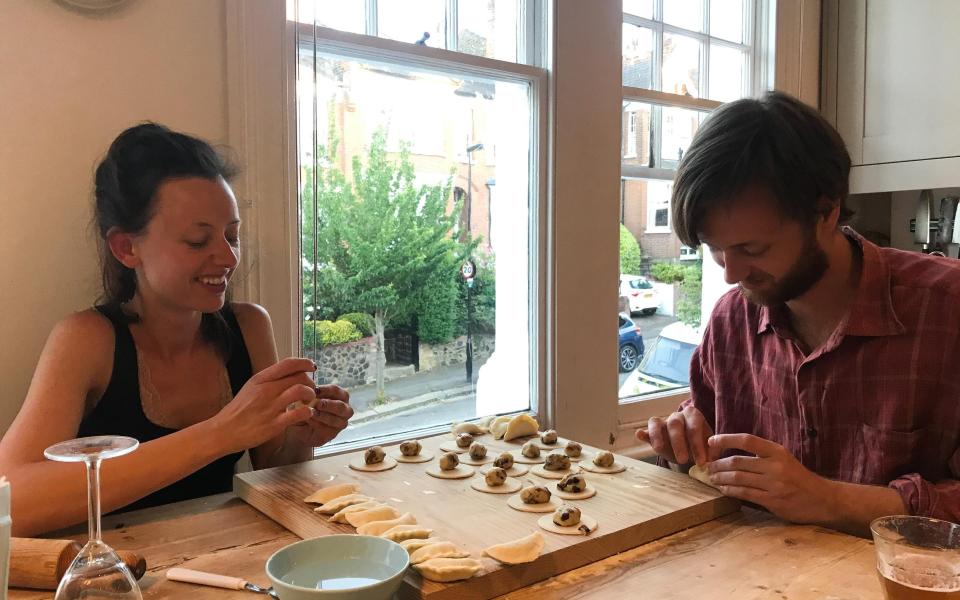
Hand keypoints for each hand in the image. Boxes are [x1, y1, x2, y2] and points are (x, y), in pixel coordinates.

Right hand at [209, 357, 317, 453]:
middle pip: (299, 377)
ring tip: (308, 402)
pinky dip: (308, 412)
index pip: (288, 363)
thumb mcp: (251, 388)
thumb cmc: (238, 411)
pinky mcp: (274, 424)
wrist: (223, 431)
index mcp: (260, 379)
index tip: (312, 366)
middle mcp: (266, 390)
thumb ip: (269, 381)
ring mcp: (270, 407)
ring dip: (310, 395)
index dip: (304, 363)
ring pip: (301, 391)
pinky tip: (306, 414)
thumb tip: (288, 374)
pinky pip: (299, 413)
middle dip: (310, 382)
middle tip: (310, 390)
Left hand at [286, 385, 353, 446]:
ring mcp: (340, 423)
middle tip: (316, 403)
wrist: (296, 424)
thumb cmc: (303, 406)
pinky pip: (328, 429)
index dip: (326, 390)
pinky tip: (308, 420)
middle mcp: (344, 409)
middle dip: (328, 404)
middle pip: (341, 406)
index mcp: (339, 396)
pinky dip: (317, 424)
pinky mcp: (332, 434)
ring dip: (322, 415)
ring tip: (310, 412)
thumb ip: (309, 392)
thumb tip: (310, 387)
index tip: (314, 390)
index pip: (336, 391)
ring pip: (336, 420)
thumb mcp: (305, 396)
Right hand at [636, 405, 718, 465]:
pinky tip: (639, 435)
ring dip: (658, 436)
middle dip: (678, 443)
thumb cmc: (702, 447)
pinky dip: (644, 433)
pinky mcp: (653, 430)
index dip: (698, 445)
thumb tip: (712, 457)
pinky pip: (647, 429)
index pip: (694, 428)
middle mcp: (677, 415)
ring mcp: (663, 421)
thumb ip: (713, 451)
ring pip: (657, 423)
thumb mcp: (711, 448)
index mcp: (694, 415)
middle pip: (675, 424)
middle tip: (683, 460)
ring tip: (659, 449)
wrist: (690, 450)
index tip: (701, 462)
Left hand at [706, 434, 835, 524]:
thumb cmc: (798, 478)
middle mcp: (775, 465)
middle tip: (708, 466)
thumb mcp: (783, 459)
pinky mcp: (772, 500)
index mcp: (777, 451)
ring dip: (721, 478)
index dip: (726, 439)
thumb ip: (762, 455)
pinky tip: (723, 489)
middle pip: (738, 461)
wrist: (822, 499)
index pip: (747, 440)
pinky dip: (730, 490)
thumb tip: (732, 452)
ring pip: (738, 478)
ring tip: (712, 478)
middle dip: (718, 464)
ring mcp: (774, 484)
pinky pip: (745, 494)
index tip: (711, 442)